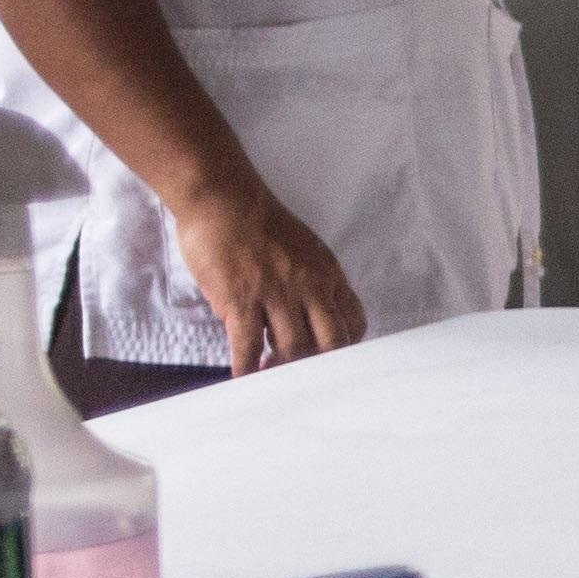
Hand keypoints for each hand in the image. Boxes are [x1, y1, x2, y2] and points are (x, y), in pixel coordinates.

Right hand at [177, 177, 367, 371]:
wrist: (223, 199)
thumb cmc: (260, 224)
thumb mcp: (306, 249)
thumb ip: (315, 280)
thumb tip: (313, 315)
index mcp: (328, 274)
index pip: (354, 321)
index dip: (345, 346)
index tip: (330, 359)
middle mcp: (309, 286)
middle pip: (332, 342)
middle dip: (320, 365)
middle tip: (303, 375)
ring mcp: (277, 294)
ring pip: (294, 348)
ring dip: (284, 369)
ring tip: (270, 375)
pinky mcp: (242, 299)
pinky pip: (249, 345)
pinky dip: (247, 368)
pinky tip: (243, 377)